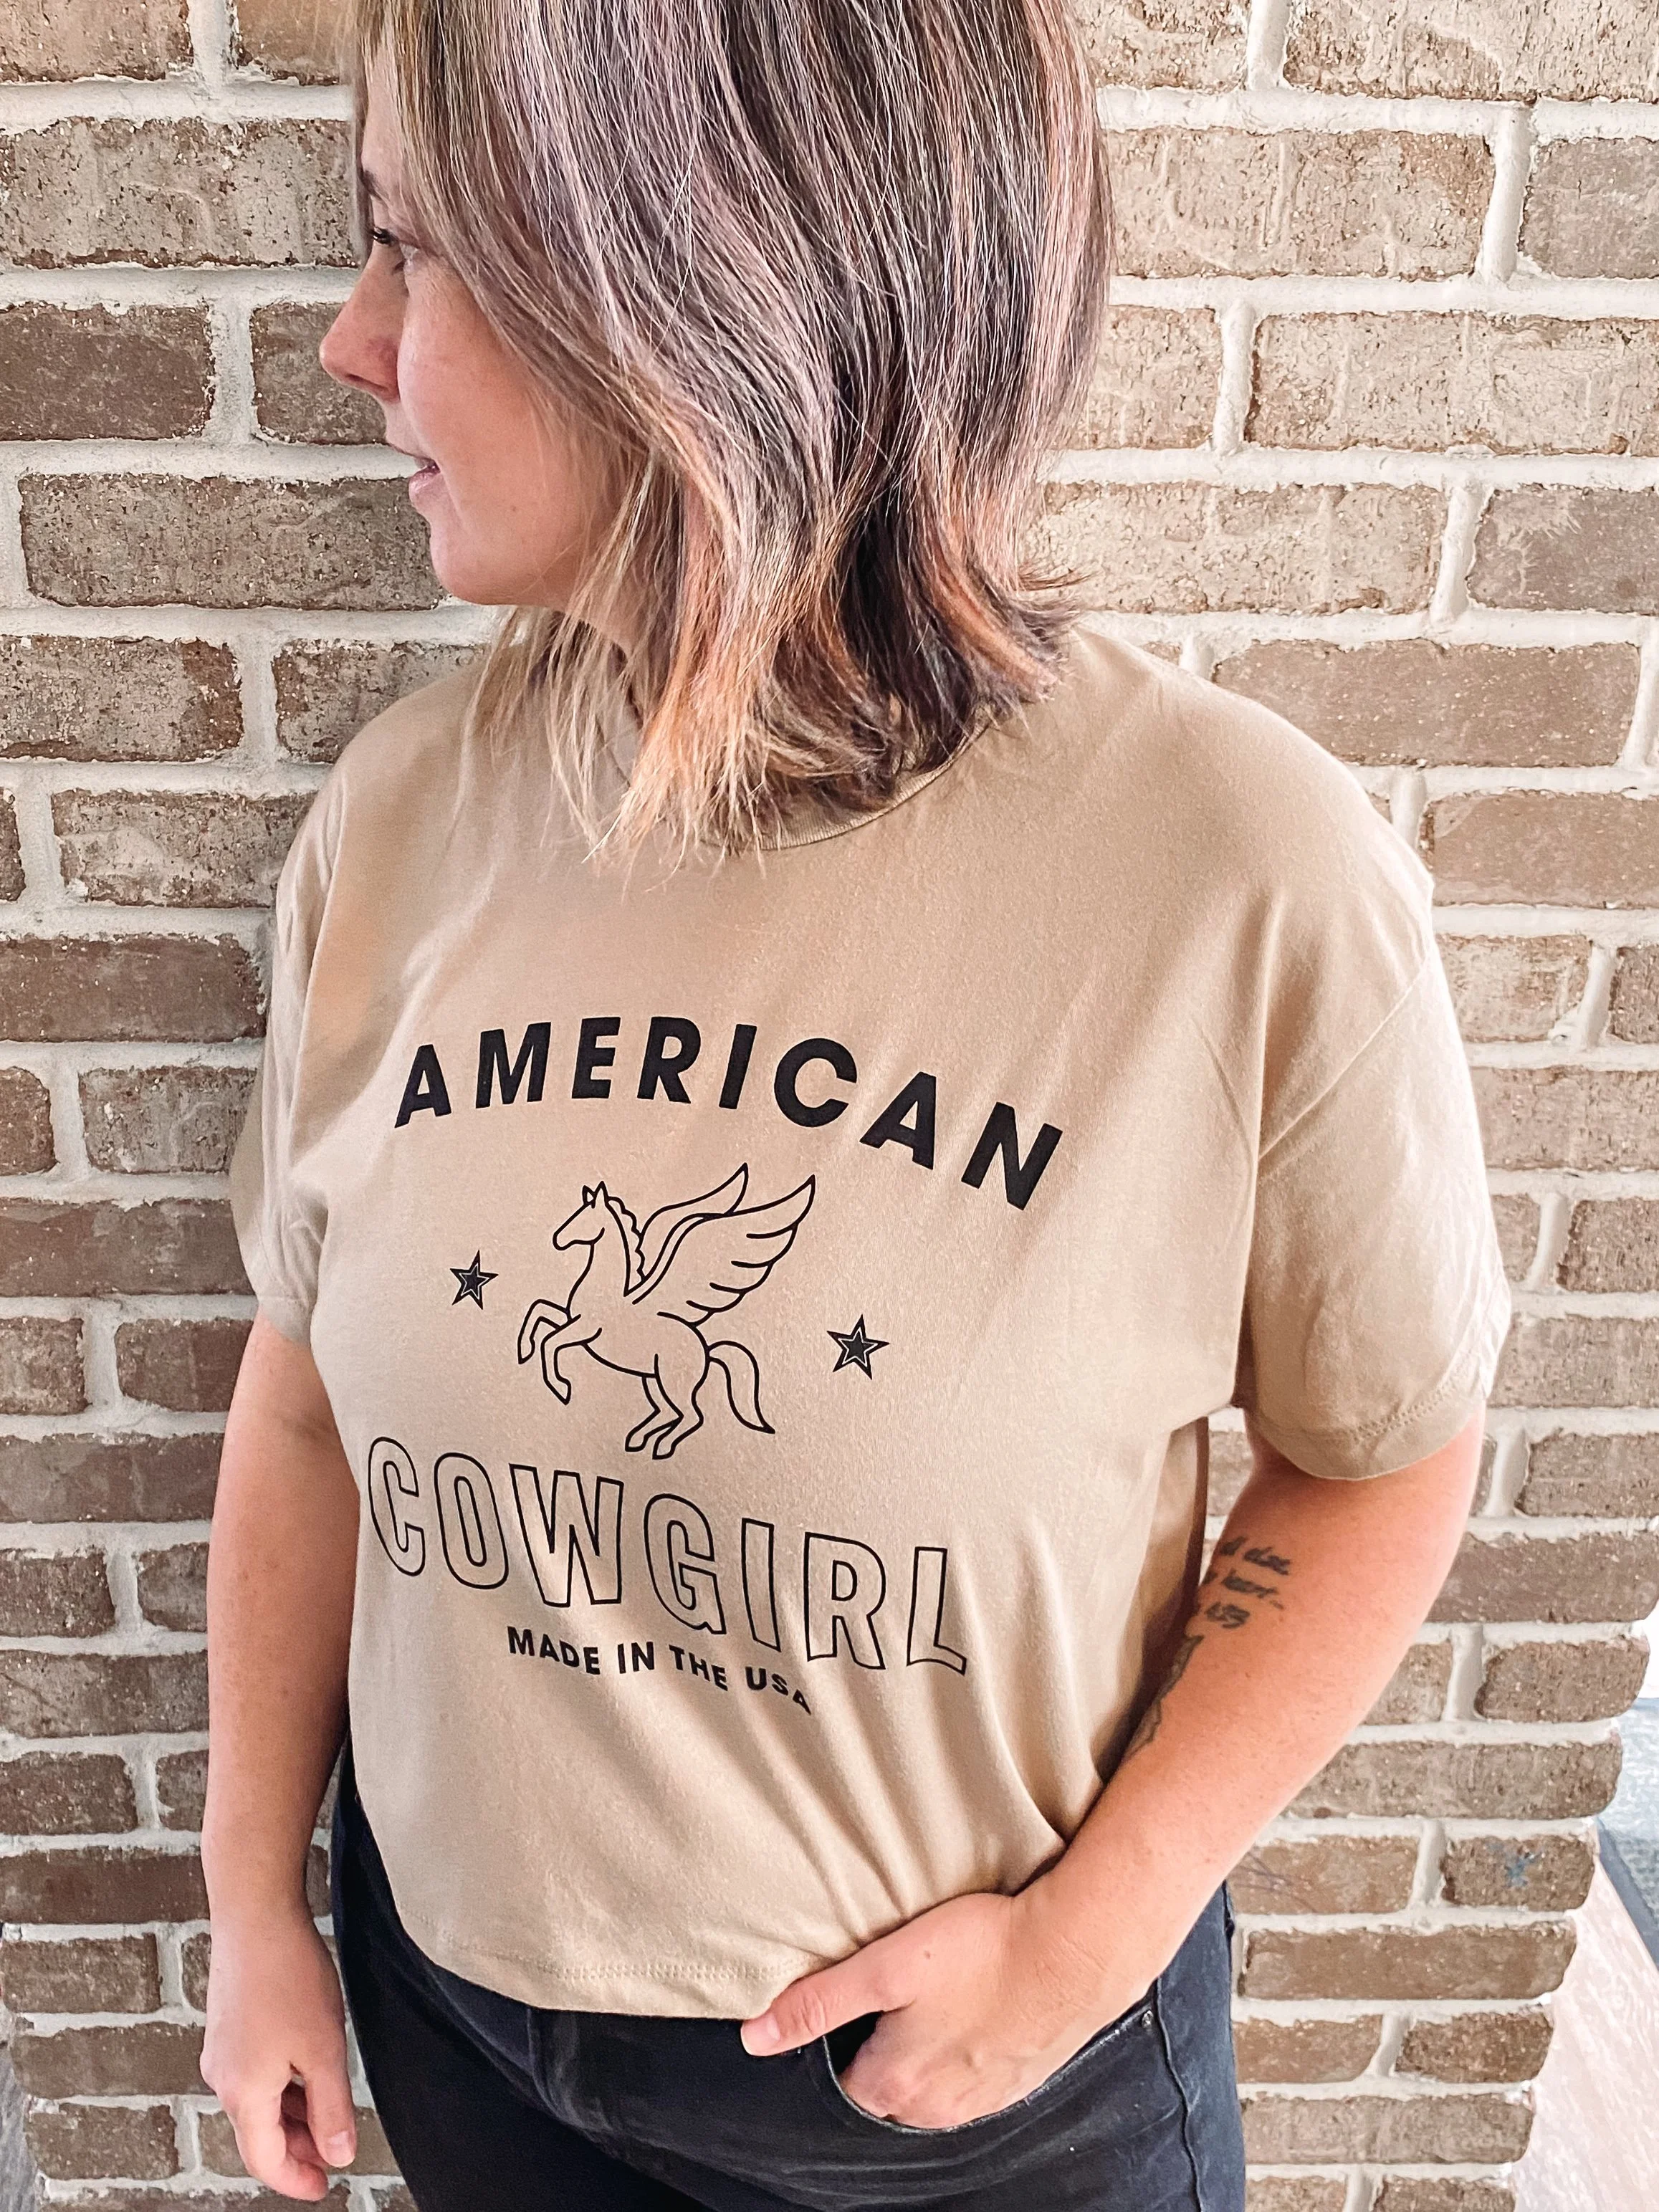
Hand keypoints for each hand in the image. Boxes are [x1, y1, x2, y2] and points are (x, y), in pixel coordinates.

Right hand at [199, 1907, 357, 2198]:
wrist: (255, 1915)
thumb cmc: (287, 1975)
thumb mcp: (323, 2050)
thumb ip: (332, 2109)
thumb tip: (339, 2155)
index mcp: (243, 2093)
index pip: (266, 2160)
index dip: (297, 2180)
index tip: (324, 2188)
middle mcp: (222, 2077)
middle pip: (259, 2134)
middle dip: (297, 2149)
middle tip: (332, 2154)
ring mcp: (221, 2051)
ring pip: (256, 2102)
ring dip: (291, 2115)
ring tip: (327, 2113)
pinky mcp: (226, 2026)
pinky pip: (252, 2074)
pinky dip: (280, 2086)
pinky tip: (306, 2070)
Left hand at [738, 1887, 1149, 2129]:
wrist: (1074, 1952)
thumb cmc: (982, 1951)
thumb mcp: (885, 1966)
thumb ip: (818, 2002)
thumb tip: (755, 2037)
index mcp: (896, 2084)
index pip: (842, 2086)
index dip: (836, 2047)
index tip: (843, 2011)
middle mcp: (937, 2107)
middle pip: (886, 2090)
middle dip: (880, 2052)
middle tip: (889, 1998)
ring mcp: (983, 2099)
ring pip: (932, 2086)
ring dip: (926, 2052)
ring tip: (933, 2000)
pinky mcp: (1019, 2080)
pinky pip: (975, 2079)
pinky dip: (967, 2051)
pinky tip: (976, 2008)